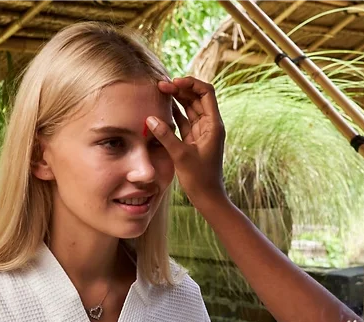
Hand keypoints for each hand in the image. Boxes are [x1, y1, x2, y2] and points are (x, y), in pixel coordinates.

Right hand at [147, 76, 227, 208]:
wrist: (208, 198)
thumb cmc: (200, 179)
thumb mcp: (181, 156)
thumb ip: (166, 136)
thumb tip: (149, 118)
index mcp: (214, 125)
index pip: (206, 93)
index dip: (191, 83)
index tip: (173, 82)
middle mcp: (210, 126)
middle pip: (196, 98)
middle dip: (180, 88)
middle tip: (161, 85)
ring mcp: (202, 133)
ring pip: (190, 108)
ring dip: (177, 99)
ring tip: (160, 90)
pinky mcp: (194, 141)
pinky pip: (184, 121)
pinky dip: (175, 113)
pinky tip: (163, 107)